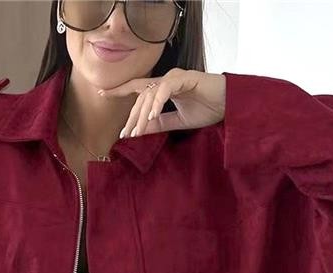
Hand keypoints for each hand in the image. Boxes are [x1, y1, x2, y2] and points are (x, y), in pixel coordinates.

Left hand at [97, 68, 225, 138]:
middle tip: (125, 134)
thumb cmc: (208, 109)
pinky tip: (152, 115)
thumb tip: (142, 129)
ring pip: (151, 93)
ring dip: (143, 114)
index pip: (138, 89)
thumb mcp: (180, 121)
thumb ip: (161, 123)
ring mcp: (175, 78)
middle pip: (141, 97)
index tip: (101, 93)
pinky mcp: (186, 78)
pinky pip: (166, 89)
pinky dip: (158, 102)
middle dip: (132, 116)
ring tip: (137, 131)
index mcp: (164, 89)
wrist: (230, 105)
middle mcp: (167, 81)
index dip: (119, 90)